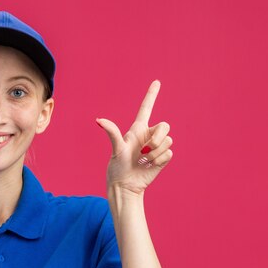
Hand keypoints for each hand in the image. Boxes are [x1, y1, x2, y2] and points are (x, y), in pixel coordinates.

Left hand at [96, 80, 173, 195]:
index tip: (156, 82)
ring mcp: (157, 146)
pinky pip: (169, 153)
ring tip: (143, 160)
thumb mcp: (116, 149)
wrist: (126, 185)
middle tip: (146, 149)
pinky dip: (158, 160)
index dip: (151, 95)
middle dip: (157, 138)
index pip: (146, 108)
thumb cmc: (118, 167)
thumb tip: (98, 120)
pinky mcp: (163, 158)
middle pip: (164, 126)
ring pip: (168, 141)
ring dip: (155, 153)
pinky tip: (149, 166)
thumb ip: (112, 132)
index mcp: (137, 129)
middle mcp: (148, 135)